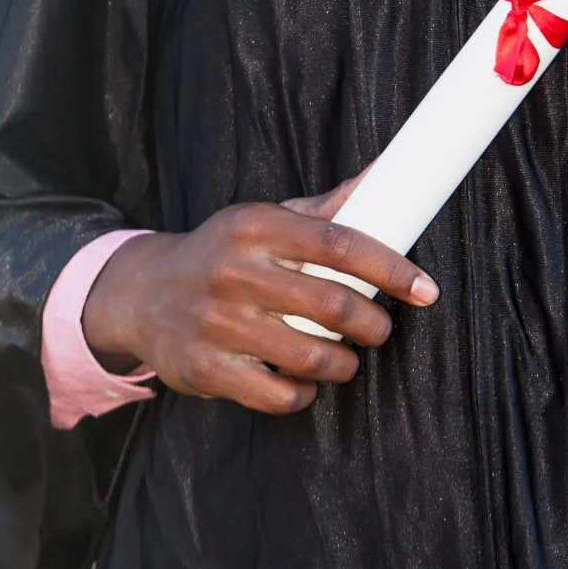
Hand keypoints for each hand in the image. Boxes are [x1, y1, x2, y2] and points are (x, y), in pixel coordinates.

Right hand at [81, 175, 439, 415]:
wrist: (143, 293)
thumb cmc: (223, 252)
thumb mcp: (265, 218)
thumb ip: (326, 208)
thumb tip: (387, 174)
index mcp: (256, 224)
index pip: (339, 242)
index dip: (390, 268)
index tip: (424, 289)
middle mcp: (235, 269)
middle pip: (331, 303)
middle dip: (372, 324)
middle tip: (379, 330)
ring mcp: (218, 322)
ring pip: (309, 354)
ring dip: (343, 363)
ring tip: (346, 358)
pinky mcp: (205, 369)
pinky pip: (277, 395)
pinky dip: (303, 393)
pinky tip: (305, 382)